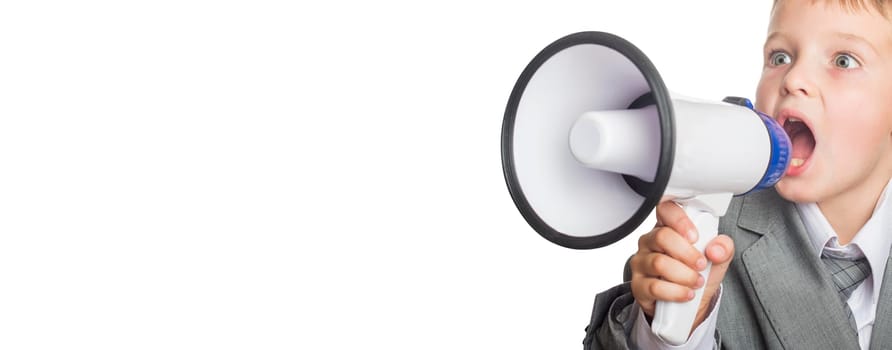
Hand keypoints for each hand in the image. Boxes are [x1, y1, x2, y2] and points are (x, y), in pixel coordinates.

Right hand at [630, 201, 734, 333]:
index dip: (679, 219)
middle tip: (701, 264)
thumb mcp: (716, 259)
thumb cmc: (697, 274)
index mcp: (667, 227)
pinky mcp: (638, 285)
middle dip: (687, 253)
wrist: (689, 304)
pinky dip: (676, 292)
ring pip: (658, 263)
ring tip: (696, 281)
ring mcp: (641, 263)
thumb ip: (723, 248)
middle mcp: (650, 242)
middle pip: (661, 236)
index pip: (664, 209)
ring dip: (684, 275)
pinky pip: (655, 287)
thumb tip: (715, 249)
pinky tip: (686, 293)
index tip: (695, 237)